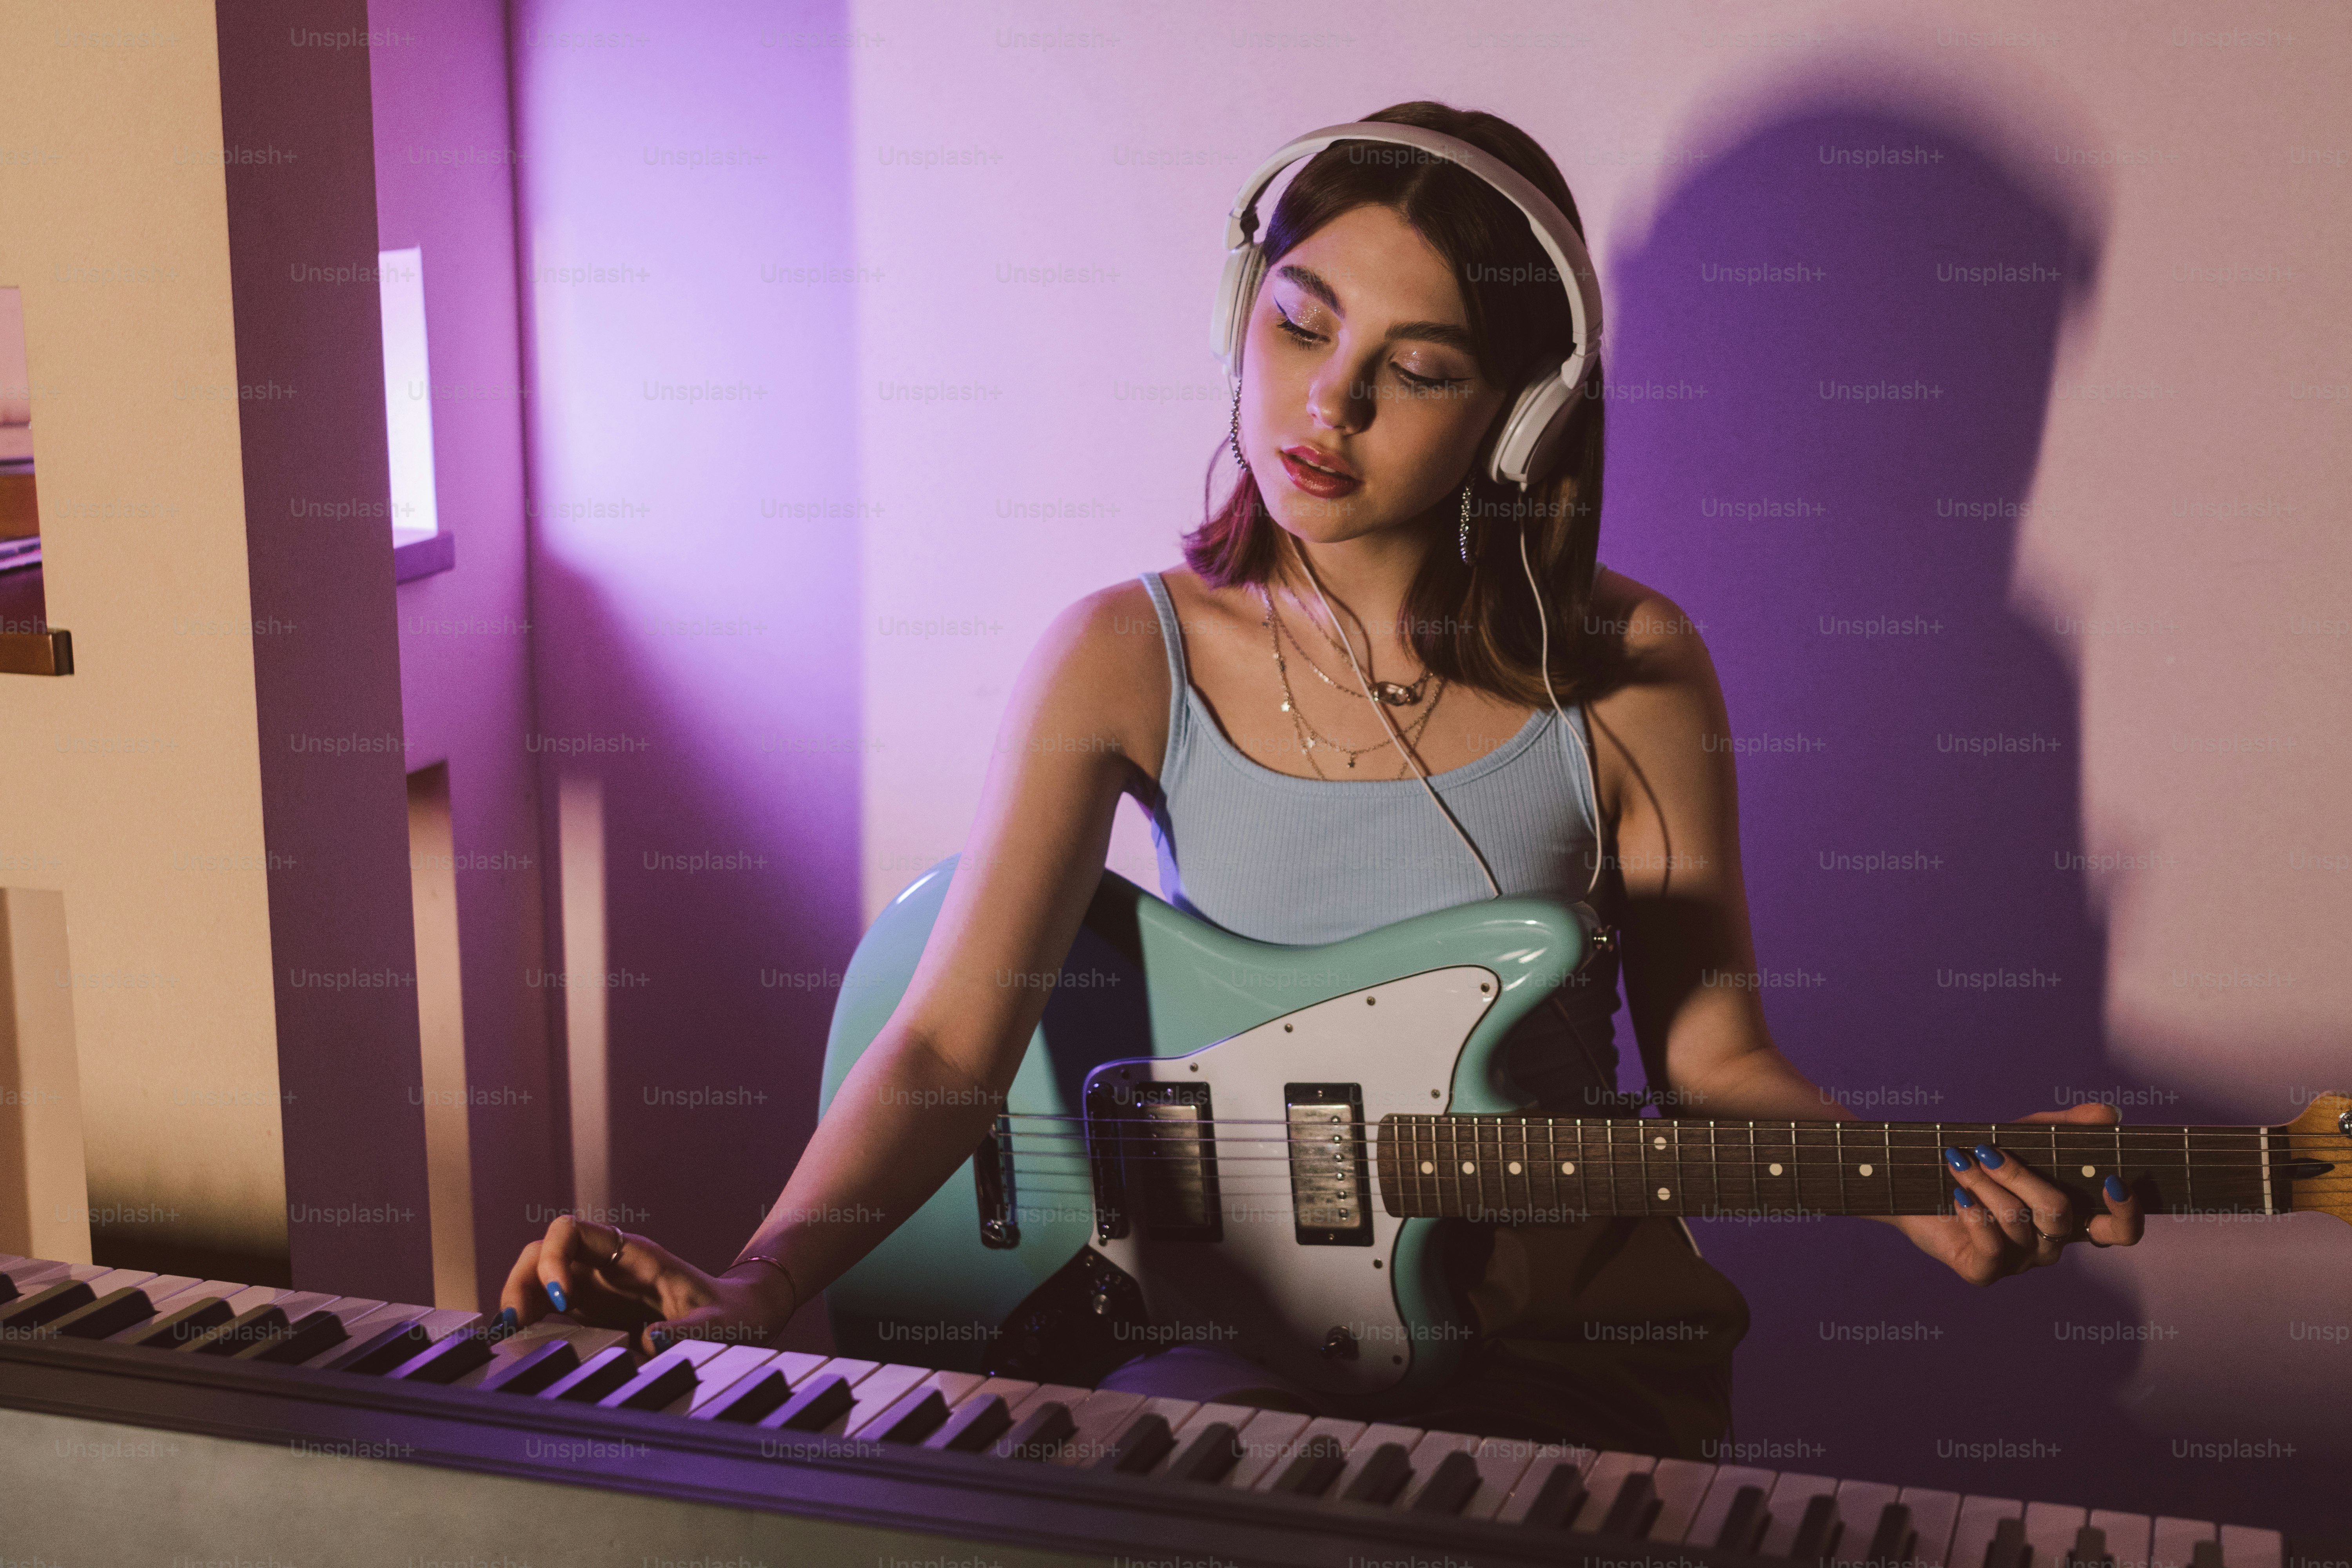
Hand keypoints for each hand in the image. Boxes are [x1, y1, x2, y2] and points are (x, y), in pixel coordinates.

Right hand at [497, 1215, 799, 1355]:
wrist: (736, 1319)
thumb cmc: (728, 1316)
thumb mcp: (716, 1325)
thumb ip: (688, 1332)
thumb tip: (650, 1340)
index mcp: (633, 1255)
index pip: (572, 1231)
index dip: (553, 1259)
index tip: (558, 1301)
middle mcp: (605, 1264)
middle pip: (543, 1251)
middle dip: (522, 1282)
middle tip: (515, 1327)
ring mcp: (594, 1286)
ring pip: (537, 1276)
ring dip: (517, 1301)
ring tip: (509, 1339)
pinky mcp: (590, 1311)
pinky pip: (545, 1305)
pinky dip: (527, 1320)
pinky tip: (519, 1344)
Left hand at [1893, 1102, 2144, 1284]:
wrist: (1913, 1183)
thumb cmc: (1978, 1161)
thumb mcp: (2020, 1136)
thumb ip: (2063, 1127)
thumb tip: (2108, 1113)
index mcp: (2070, 1218)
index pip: (2119, 1231)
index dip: (2126, 1213)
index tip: (2114, 1180)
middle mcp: (2051, 1245)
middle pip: (2060, 1215)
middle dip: (2023, 1178)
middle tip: (1989, 1152)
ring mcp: (2019, 1262)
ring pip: (2018, 1222)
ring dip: (1984, 1184)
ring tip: (1959, 1160)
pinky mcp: (1984, 1273)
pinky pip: (1991, 1247)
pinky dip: (1972, 1213)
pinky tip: (1957, 1193)